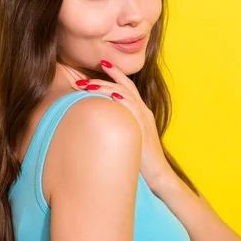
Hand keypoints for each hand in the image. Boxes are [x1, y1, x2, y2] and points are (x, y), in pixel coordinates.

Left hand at [75, 59, 173, 190]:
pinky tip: (112, 95)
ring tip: (88, 84)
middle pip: (124, 85)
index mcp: (139, 111)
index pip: (126, 87)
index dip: (113, 75)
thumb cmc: (140, 160)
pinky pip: (133, 108)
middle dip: (104, 77)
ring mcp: (144, 118)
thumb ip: (117, 128)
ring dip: (106, 87)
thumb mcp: (127, 138)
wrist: (158, 175)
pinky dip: (122, 99)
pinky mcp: (143, 127)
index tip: (98, 66)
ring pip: (125, 93)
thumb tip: (96, 126)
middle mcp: (142, 110)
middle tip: (83, 77)